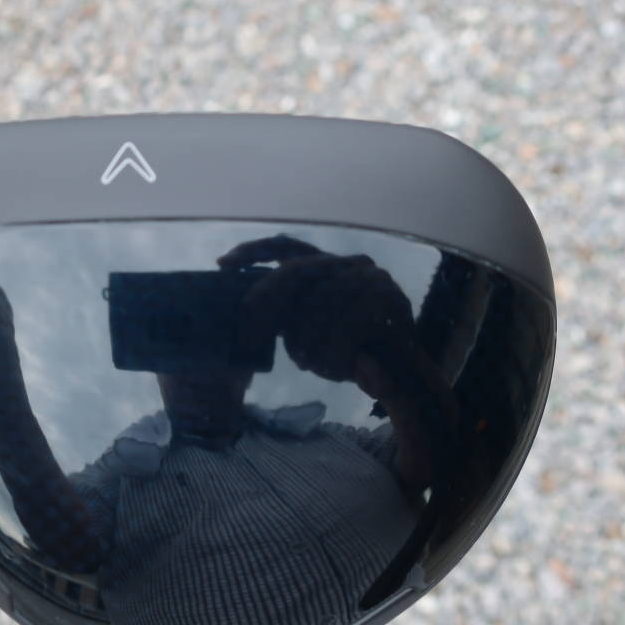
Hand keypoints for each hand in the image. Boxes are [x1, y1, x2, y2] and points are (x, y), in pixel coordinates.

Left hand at [219, 235, 416, 385]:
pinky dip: (336, 356)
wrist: (402, 377)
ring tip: (313, 364)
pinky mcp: (387, 301)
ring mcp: (371, 279)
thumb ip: (285, 313)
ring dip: (309, 346)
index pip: (286, 246)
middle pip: (293, 276)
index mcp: (330, 265)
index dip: (253, 252)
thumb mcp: (308, 329)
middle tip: (249, 337)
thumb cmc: (348, 352)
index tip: (222, 263)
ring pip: (315, 310)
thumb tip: (243, 306)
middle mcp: (351, 263)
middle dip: (267, 307)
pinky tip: (345, 366)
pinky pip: (342, 331)